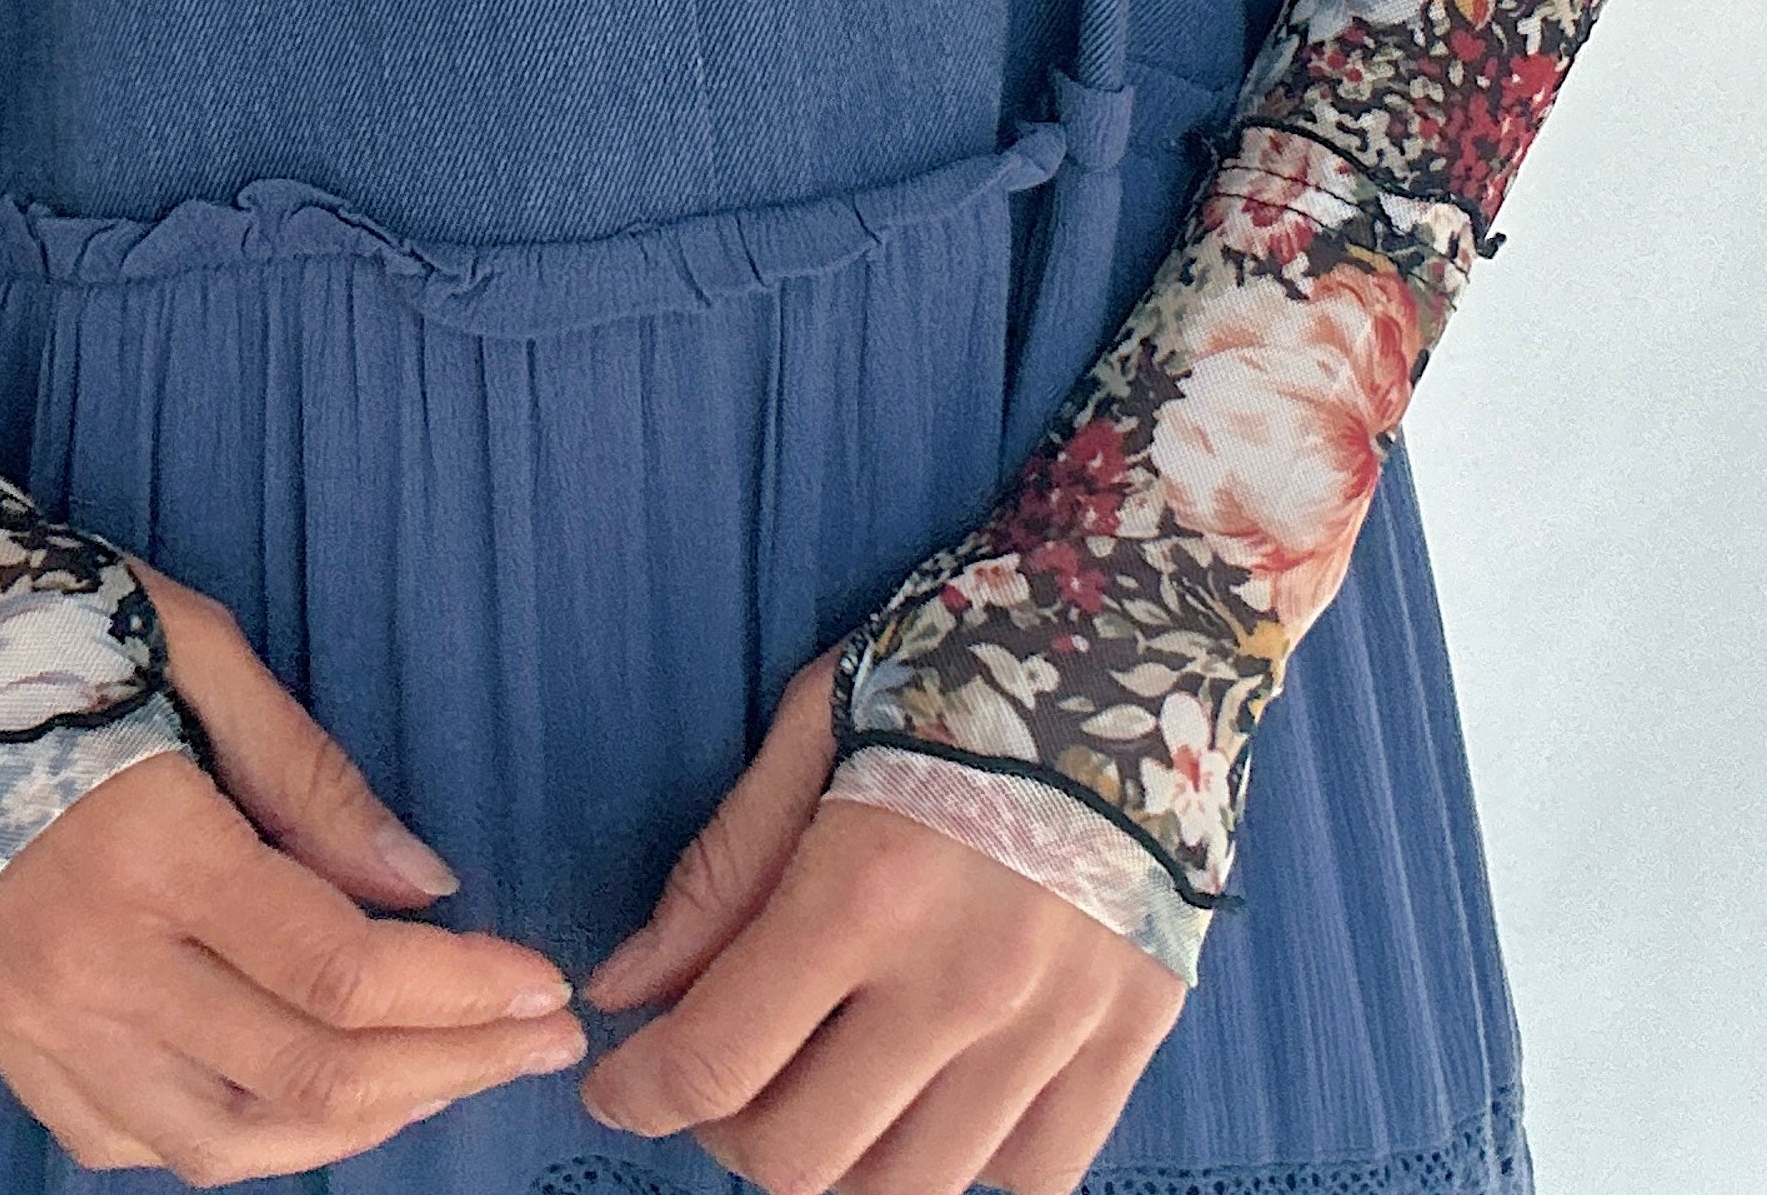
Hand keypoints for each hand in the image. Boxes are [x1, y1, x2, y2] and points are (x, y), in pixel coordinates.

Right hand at [0, 562, 586, 1179]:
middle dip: (448, 1067)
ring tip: (447, 1078)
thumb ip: (311, 776)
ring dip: (360, 1124)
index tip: (545, 989)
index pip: (339, 968)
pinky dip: (241, 1140)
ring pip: (228, 1140)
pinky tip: (311, 1098)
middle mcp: (91, 964)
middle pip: (305, 1070)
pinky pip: (136, 1143)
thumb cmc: (52, 624)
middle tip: (538, 1044)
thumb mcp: (199, 649)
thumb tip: (422, 883)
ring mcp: (36, 1024)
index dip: (461, 994)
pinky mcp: (0, 1044)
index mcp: (148, 851)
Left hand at [577, 649, 1185, 1194]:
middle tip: (729, 1067)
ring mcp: (1055, 1024)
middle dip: (729, 1129)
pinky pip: (1031, 1178)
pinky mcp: (1130, 1038)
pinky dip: (968, 1159)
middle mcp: (960, 983)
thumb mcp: (819, 723)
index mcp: (867, 890)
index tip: (621, 1086)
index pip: (716, 1062)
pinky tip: (942, 1086)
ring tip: (830, 1078)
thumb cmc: (961, 657)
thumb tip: (627, 987)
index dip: (640, 1095)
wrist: (1146, 628)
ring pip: (908, 1189)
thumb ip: (723, 868)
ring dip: (841, 1157)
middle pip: (800, 1159)